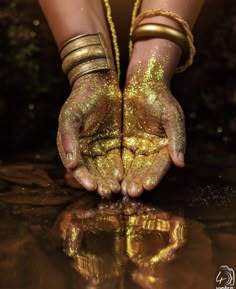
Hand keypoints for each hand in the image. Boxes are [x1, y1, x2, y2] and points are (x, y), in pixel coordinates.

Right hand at [57, 71, 122, 196]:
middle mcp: (84, 149)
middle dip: (99, 183)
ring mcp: (99, 146)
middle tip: (108, 193)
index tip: (93, 187)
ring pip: (104, 168)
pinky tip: (123, 176)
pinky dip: (118, 168)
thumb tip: (70, 164)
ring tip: (117, 189)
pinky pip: (116, 158)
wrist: (100, 83)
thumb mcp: (71, 116)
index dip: (83, 178)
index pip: (77, 167)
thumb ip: (68, 139)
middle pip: (91, 171)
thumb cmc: (81, 98)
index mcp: (71, 145)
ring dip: (109, 179)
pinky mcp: (113, 142)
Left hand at [122, 59, 185, 196]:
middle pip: (145, 169)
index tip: (147, 185)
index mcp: (166, 147)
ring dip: (126, 178)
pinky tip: (110, 176)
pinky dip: (115, 167)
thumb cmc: (161, 98)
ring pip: (131, 167)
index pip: (161, 165)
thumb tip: (181, 163)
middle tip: (131, 192)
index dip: (155, 175)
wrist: (143, 84)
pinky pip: (119, 157)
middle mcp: (151, 150)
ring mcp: (137, 147)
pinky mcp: (123, 143)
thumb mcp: (172, 116)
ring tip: (120, 189)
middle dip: (138, 181)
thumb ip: (177, 139)